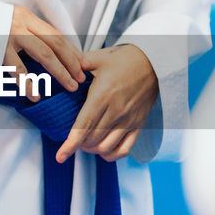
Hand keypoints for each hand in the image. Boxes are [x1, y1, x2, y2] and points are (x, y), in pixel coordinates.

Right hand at [5, 6, 85, 101]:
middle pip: (56, 43)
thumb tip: (49, 53)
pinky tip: (34, 95)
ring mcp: (11, 34)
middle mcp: (23, 23)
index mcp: (27, 17)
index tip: (82, 65)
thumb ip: (27, 33)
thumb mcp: (9, 22)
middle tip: (80, 79)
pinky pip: (17, 68)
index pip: (57, 34)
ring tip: (68, 86)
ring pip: (43, 54)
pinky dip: (28, 83)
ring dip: (59, 72)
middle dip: (71, 62)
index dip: (72, 51)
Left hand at [56, 44, 158, 162]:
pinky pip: (124, 149)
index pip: (84, 126)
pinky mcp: (138, 125)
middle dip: (78, 144)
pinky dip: (111, 154)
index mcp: (103, 95)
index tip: (60, 156)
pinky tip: (103, 149)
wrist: (154, 63)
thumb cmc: (123, 60)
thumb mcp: (98, 58)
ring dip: (92, 149)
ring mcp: (129, 120)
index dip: (70, 144)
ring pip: (106, 148)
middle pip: (92, 140)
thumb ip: (77, 66)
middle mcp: (116, 111)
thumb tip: (61, 70)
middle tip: (72, 138)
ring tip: (86, 142)